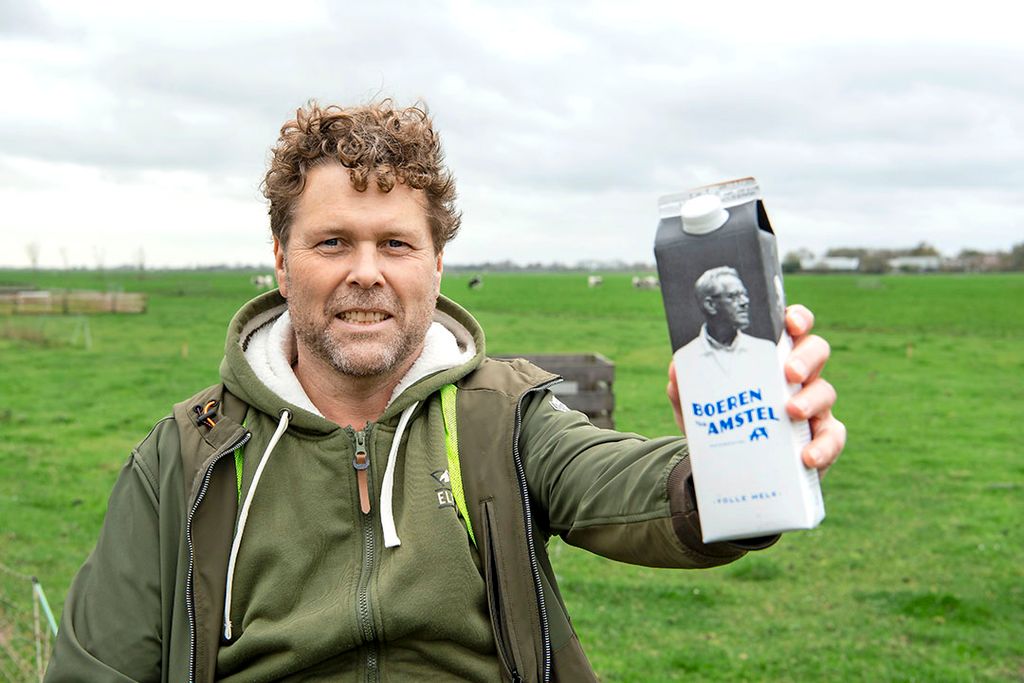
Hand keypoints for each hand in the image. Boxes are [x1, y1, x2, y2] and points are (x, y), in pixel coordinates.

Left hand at [666, 304, 846, 476]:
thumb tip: (675, 372)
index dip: (797, 319)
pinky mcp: (820, 439)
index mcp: (770, 358)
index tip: (791, 323)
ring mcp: (813, 407)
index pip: (791, 328)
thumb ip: (686, 389)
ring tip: (791, 412)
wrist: (731, 471)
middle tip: (788, 372)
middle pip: (817, 351)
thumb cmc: (721, 425)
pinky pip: (834, 437)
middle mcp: (797, 377)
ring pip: (826, 391)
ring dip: (811, 399)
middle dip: (806, 357)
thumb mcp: (698, 409)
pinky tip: (807, 455)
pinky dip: (824, 446)